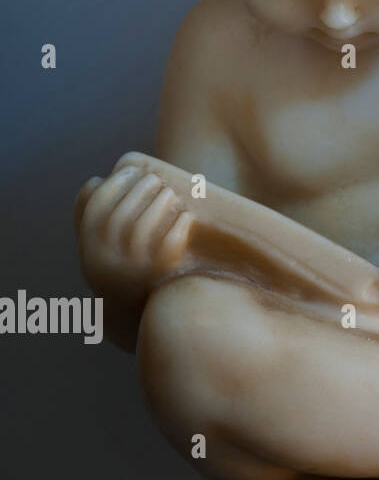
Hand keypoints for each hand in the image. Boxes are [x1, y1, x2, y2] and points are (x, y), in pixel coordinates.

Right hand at [75, 160, 195, 290]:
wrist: (134, 309)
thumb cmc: (117, 264)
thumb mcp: (96, 244)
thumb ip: (91, 215)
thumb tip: (97, 180)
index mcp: (90, 246)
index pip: (96, 207)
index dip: (115, 184)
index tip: (132, 171)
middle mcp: (108, 257)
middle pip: (123, 214)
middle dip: (140, 190)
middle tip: (156, 179)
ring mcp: (134, 267)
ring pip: (145, 227)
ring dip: (160, 203)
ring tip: (171, 193)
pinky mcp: (160, 273)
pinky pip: (171, 245)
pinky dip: (181, 225)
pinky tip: (188, 215)